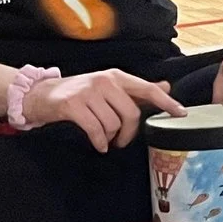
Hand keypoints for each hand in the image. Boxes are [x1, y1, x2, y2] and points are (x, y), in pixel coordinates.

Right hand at [24, 69, 184, 152]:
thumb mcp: (109, 87)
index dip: (166, 102)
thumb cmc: (80, 93)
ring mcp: (88, 92)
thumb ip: (137, 90)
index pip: (147, 89)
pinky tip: (99, 145)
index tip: (181, 114)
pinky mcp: (72, 105)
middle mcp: (104, 81)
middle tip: (122, 141)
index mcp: (117, 76)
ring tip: (105, 139)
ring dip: (111, 137)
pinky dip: (99, 142)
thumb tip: (166, 86)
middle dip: (129, 132)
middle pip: (131, 113)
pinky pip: (95, 130)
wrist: (41, 94)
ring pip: (113, 124)